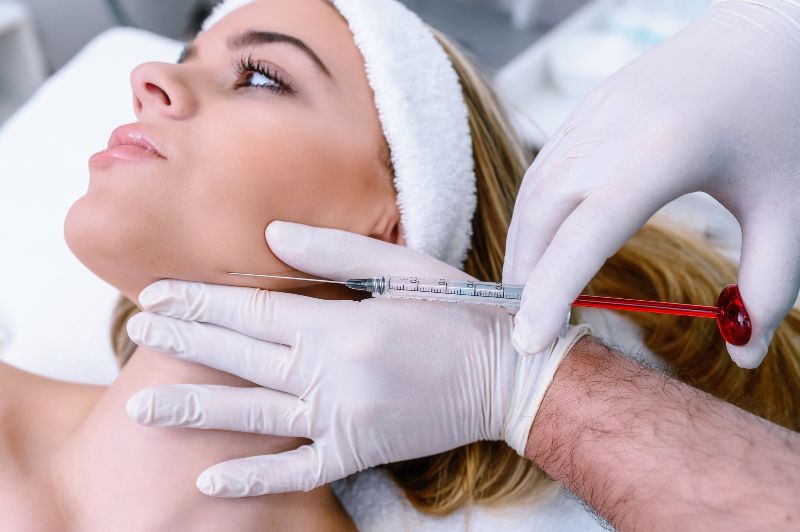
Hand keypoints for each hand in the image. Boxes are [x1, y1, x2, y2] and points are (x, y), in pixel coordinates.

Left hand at [126, 221, 589, 495]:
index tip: (156, 294)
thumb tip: (271, 235)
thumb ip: (334, 252)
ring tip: (142, 404)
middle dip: (184, 341)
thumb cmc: (461, 315)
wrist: (509, 379)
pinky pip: (298, 469)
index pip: (254, 310)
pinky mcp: (359, 451)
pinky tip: (210, 480)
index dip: (201, 301)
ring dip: (196, 408)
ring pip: (255, 414)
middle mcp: (335, 374)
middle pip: (242, 355)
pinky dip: (255, 476)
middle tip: (134, 330)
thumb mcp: (406, 268)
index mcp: (344, 324)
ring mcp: (344, 419)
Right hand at [504, 0, 799, 368]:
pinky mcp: (590, 106)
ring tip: (529, 292)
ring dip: (523, 244)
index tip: (532, 342)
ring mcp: (595, 112)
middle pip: (543, 215)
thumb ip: (768, 288)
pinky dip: (534, 212)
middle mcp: (613, 130)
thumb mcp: (788, 209)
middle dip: (525, 276)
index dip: (550, 294)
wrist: (770, 32)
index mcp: (663, 154)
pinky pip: (545, 166)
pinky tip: (544, 240)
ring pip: (535, 190)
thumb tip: (746, 354)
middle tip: (527, 328)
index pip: (585, 235)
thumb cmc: (784, 115)